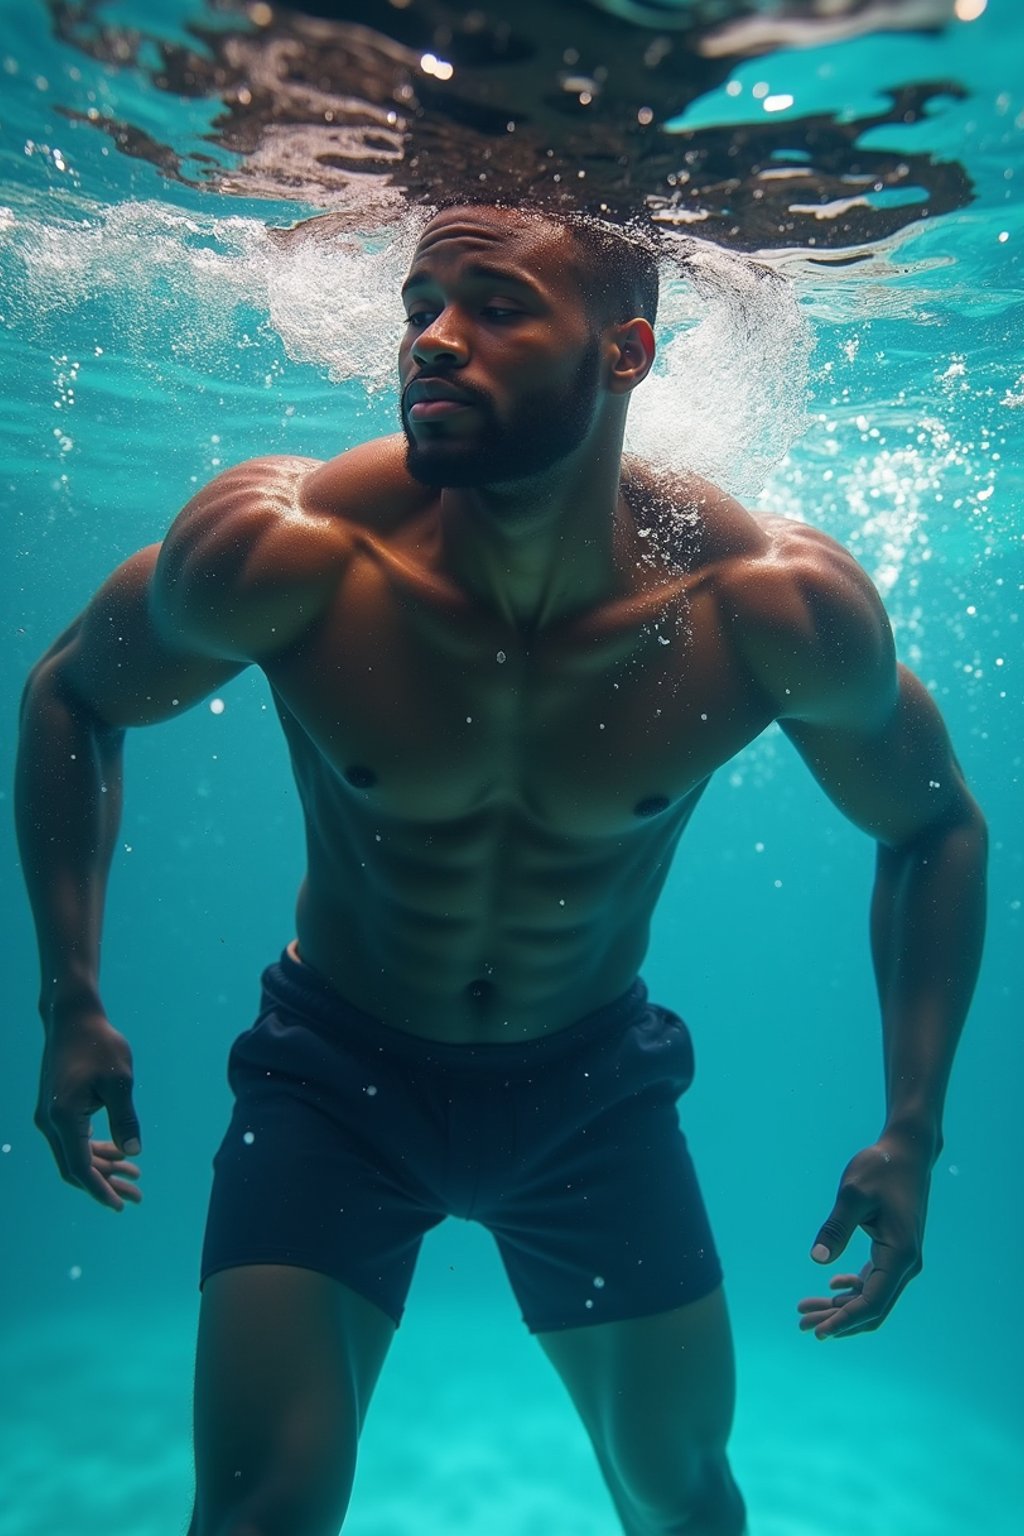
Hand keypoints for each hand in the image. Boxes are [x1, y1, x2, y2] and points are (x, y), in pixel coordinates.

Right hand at [36, 1010, 142, 1211]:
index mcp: (63, 1118)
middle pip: (76, 1167)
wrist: (73, 1019)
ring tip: (136, 1177)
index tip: (120, 1206)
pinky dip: (96, 1150)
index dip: (100, 1189)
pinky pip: (74, 1140)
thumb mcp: (120, 1081)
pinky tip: (121, 1153)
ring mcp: (50, 1116)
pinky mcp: (56, 1109)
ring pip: (75, 1155)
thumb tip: (133, 1152)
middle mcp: (50, 1122)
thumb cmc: (100, 1046)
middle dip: (106, 1184)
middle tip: (137, 1197)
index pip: (80, 1167)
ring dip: (104, 1168)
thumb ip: (125, 1118)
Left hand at [797, 1134, 932, 1338]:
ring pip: (871, 1297)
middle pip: (871, 1308)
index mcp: (899, 1255)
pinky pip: (874, 1281)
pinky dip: (852, 1289)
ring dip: (841, 1306)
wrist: (907, 1152)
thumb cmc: (880, 1168)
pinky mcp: (894, 1251)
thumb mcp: (852, 1195)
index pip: (872, 1303)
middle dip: (836, 1319)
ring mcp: (901, 1259)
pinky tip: (830, 1286)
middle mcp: (905, 1264)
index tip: (817, 1333)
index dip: (844, 1320)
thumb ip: (836, 1228)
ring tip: (805, 1309)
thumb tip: (817, 1260)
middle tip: (800, 1324)